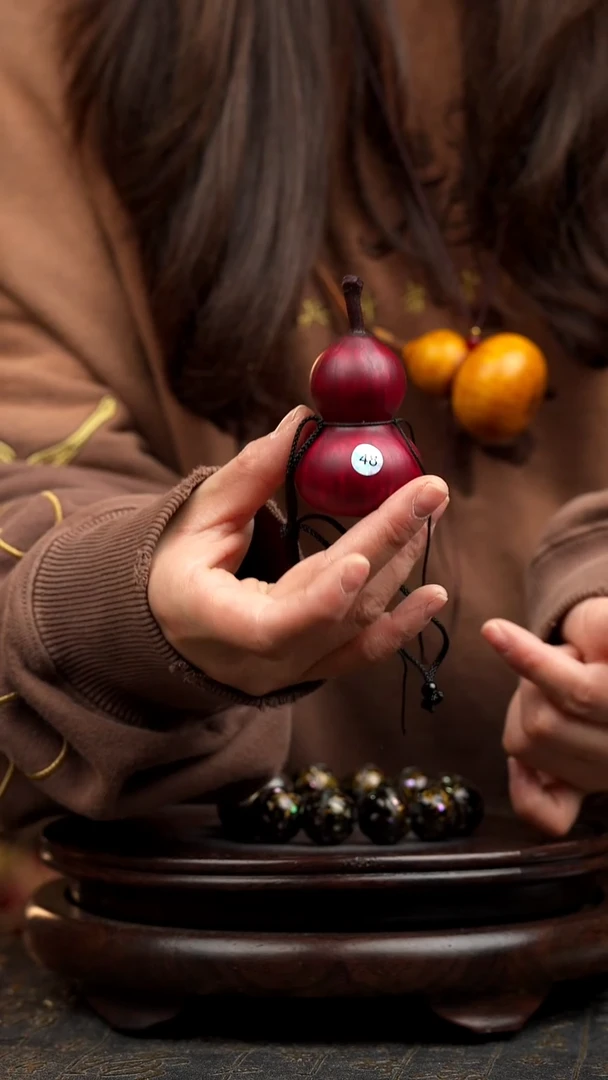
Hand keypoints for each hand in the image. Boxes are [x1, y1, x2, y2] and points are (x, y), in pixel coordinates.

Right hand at [149, 406, 448, 696]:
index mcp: (215, 622)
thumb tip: (301, 421)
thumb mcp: (198, 517)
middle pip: (335, 610)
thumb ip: (250, 475)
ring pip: (357, 624)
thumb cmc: (175, 566)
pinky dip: (403, 626)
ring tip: (428, 511)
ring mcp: (290, 672)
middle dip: (387, 545)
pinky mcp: (313, 670)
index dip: (321, 600)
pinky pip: (363, 654)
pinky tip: (435, 595)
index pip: (274, 625)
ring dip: (399, 565)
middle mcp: (258, 659)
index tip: (362, 560)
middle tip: (429, 491)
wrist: (170, 627)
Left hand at [483, 597, 607, 835]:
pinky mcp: (587, 789)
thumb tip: (550, 642)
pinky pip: (548, 813)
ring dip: (525, 711)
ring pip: (529, 747)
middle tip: (559, 663)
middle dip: (533, 682)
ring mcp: (605, 774)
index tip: (492, 630)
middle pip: (543, 723)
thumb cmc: (604, 637)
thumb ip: (597, 629)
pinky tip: (524, 759)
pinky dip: (525, 787)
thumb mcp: (603, 623)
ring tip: (555, 686)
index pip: (578, 694)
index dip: (532, 661)